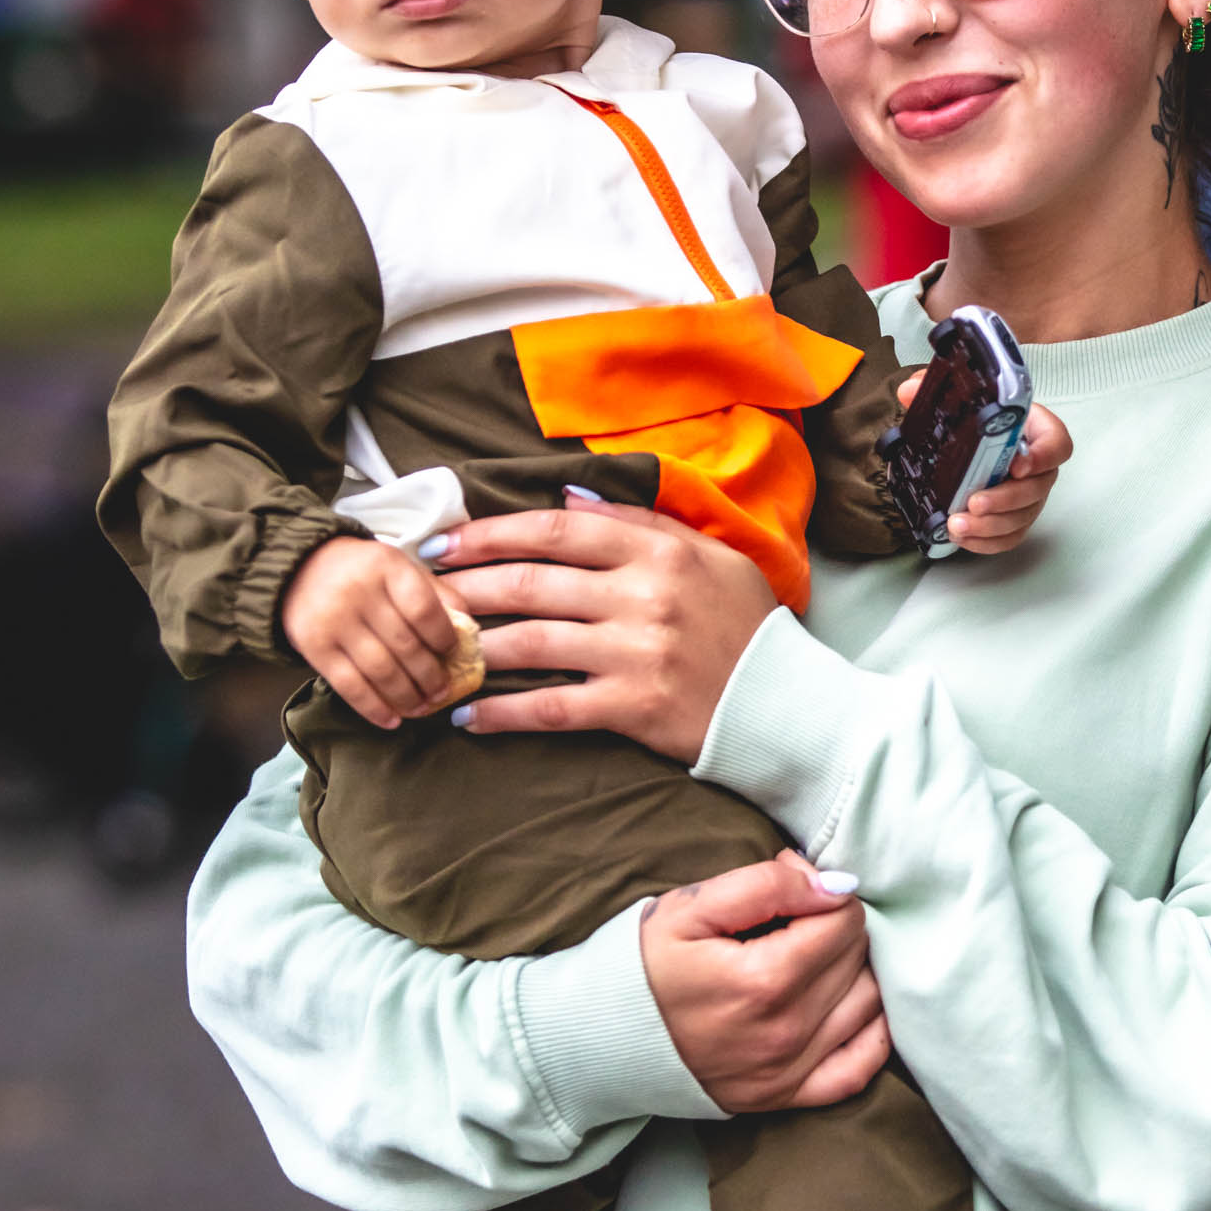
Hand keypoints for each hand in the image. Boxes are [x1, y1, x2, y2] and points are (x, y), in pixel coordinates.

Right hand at [280, 534, 466, 730]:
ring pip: (380, 670)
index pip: (424, 609)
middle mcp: (359, 593)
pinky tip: (391, 720)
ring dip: (406, 696)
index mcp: (386, 566)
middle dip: (430, 676)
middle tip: (442, 692)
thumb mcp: (398, 565)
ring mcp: (334, 621)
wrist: (297, 567)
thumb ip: (434, 592)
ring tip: (422, 708)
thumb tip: (468, 629)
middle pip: (405, 646)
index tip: (452, 654)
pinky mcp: (314, 648)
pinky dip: (373, 708)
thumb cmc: (361, 570)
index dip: (444, 638)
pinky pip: (349, 685)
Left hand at [428, 498, 775, 765]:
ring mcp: (636, 653)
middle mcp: (644, 595)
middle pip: (530, 583)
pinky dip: (501, 713)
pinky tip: (467, 717)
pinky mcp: (633, 708)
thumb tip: (569, 493)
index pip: (557, 529)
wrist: (788, 705)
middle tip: (422, 593)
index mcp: (658, 550)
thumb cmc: (745, 625)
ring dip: (472, 646)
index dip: (491, 533)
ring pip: (530, 642)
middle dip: (465, 586)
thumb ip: (640, 521)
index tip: (445, 542)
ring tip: (436, 649)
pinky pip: (550, 708)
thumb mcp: (708, 555)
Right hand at [639, 852, 889, 1110]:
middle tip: (794, 919)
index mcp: (764, 979)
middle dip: (835, 927)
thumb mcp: (690, 908)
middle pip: (856, 959)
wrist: (600, 1038)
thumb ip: (766, 886)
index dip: (821, 892)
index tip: (790, 888)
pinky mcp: (784, 1097)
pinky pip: (859, 1069)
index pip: (842, 920)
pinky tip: (854, 1006)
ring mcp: (788, 1071)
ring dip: (853, 971)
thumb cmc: (644, 966)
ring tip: (813, 956)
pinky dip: (871, 1033)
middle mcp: (785, 1031)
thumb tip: (835, 885)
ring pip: (867, 1005)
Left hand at [895, 376, 1070, 555]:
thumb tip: (909, 390)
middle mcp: (1038, 466)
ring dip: (991, 525)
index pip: (1056, 443)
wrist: (966, 443)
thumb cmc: (974, 420)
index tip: (1018, 465)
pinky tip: (962, 537)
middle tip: (975, 502)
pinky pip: (1010, 536)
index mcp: (1034, 430)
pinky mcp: (1014, 518)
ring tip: (958, 525)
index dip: (1043, 456)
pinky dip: (987, 542)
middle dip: (1006, 499)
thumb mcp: (956, 399)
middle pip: (1038, 487)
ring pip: (1023, 517)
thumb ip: (934, 387)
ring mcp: (1029, 496)